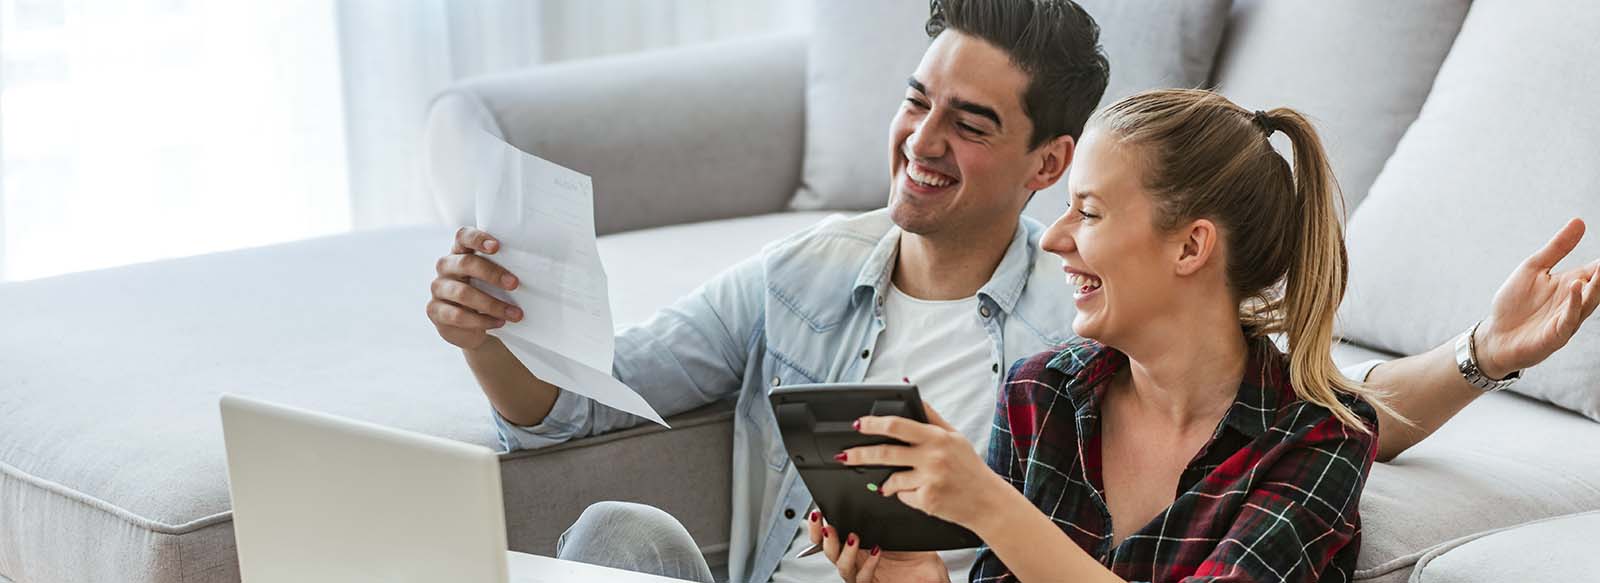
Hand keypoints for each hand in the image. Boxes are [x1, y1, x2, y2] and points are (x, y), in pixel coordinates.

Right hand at [426, 227, 524, 350]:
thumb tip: (533, 268)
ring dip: (493, 304)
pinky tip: (499, 323)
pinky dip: (482, 320)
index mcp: (460, 252)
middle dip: (492, 273)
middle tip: (515, 284)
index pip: (463, 236)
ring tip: (515, 313)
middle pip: (465, 263)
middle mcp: (446, 267)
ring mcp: (438, 288)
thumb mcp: (493, 280)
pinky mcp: (436, 310)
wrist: (471, 326)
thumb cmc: (486, 293)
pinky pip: (458, 315)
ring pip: (463, 293)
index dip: (477, 238)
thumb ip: (503, 268)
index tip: (497, 246)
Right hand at [804, 511, 948, 582]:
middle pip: (828, 551)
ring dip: (845, 551)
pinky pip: (863, 578)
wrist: (928, 575)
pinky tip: (876, 552)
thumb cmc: (913, 554)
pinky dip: (868, 565)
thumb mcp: (899, 527)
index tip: (817, 512)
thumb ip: (887, 512)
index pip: (828, 535)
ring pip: (842, 566)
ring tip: (853, 538)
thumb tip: (882, 489)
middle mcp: (855, 559)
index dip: (818, 526)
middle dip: (823, 538)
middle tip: (827, 526)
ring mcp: (861, 573)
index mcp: (855, 544)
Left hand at [841, 403, 1007, 529]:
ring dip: (886, 482)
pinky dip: (903, 494)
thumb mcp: (954, 436)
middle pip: (885, 453)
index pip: (897, 426)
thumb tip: (907, 388)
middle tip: (844, 456)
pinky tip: (919, 492)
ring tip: (890, 482)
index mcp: (937, 437)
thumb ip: (930, 415)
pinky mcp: (927, 501)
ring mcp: (929, 481)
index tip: (858, 424)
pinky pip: (902, 496)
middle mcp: (933, 458)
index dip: (873, 424)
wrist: (988, 502)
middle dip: (859, 455)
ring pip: (891, 479)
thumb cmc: (970, 468)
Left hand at [1476, 218, 1599, 378]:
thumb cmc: (1515, 303)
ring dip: (1597, 286)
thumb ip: (1558, 248)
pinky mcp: (1556, 335)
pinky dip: (1574, 303)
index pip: (1597, 270)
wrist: (1496, 335)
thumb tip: (1580, 220)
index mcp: (1573, 284)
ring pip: (1588, 302)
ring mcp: (1567, 319)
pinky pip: (1569, 318)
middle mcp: (1575, 301)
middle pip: (1598, 286)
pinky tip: (1575, 286)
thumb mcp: (1534, 268)